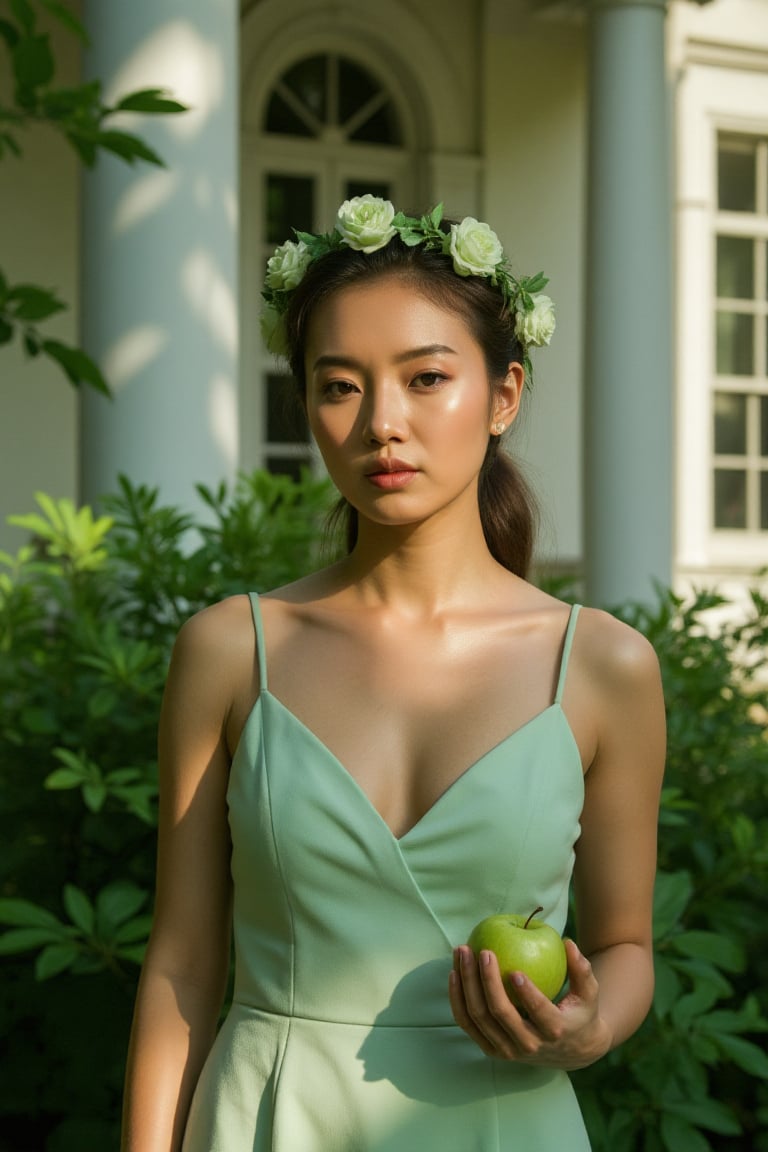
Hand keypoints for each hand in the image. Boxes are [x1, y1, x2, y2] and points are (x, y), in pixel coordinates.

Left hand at [448, 938, 612, 1069]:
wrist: (571, 1051)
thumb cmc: (580, 1012)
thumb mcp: (589, 993)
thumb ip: (582, 969)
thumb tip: (568, 943)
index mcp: (554, 1031)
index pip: (539, 1013)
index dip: (527, 994)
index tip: (514, 970)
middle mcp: (529, 1045)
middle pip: (500, 1014)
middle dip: (486, 980)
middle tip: (482, 950)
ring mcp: (507, 1051)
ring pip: (478, 1018)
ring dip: (466, 984)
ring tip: (462, 953)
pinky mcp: (492, 1050)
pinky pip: (467, 1024)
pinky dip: (457, 999)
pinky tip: (453, 972)